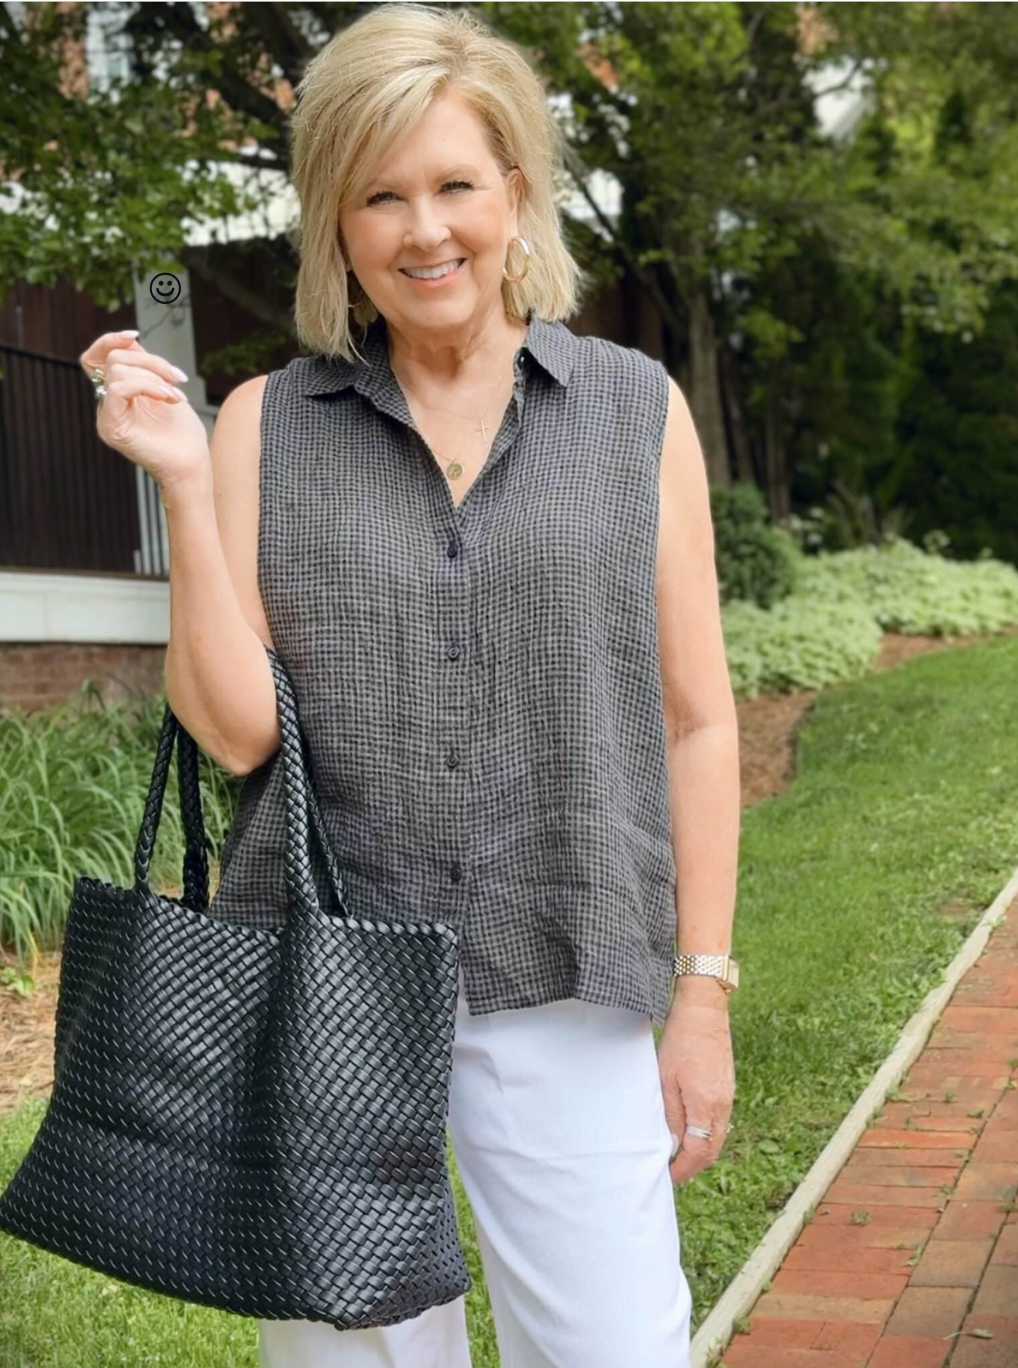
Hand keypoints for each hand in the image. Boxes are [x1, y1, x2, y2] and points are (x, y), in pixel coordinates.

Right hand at [78, 329, 210, 489]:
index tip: (135, 336)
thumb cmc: (182, 434)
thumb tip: (130, 340)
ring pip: (117, 371)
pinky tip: (169, 397)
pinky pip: (118, 389)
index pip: (96, 358)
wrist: (191, 466)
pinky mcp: (111, 427)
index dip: (111, 341)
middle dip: (150, 361)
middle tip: (177, 378)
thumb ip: (144, 366)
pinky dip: (147, 386)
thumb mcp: (163, 388)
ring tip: (175, 394)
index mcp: (117, 395)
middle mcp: (106, 405)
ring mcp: (106, 417)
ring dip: (153, 376)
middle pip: (114, 359)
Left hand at [658, 994, 734, 1184]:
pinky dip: (706, 1133)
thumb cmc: (681, 1040)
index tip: (668, 1177)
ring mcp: (728, 1095)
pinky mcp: (727, 1086)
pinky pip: (720, 1120)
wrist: (704, 1010)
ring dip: (700, 1150)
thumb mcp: (666, 1078)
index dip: (683, 1169)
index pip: (698, 1152)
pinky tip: (690, 1130)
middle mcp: (722, 1105)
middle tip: (672, 1171)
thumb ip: (671, 1115)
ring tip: (678, 1154)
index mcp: (706, 1105)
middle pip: (712, 1149)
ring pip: (717, 1136)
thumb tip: (672, 1145)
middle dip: (693, 1165)